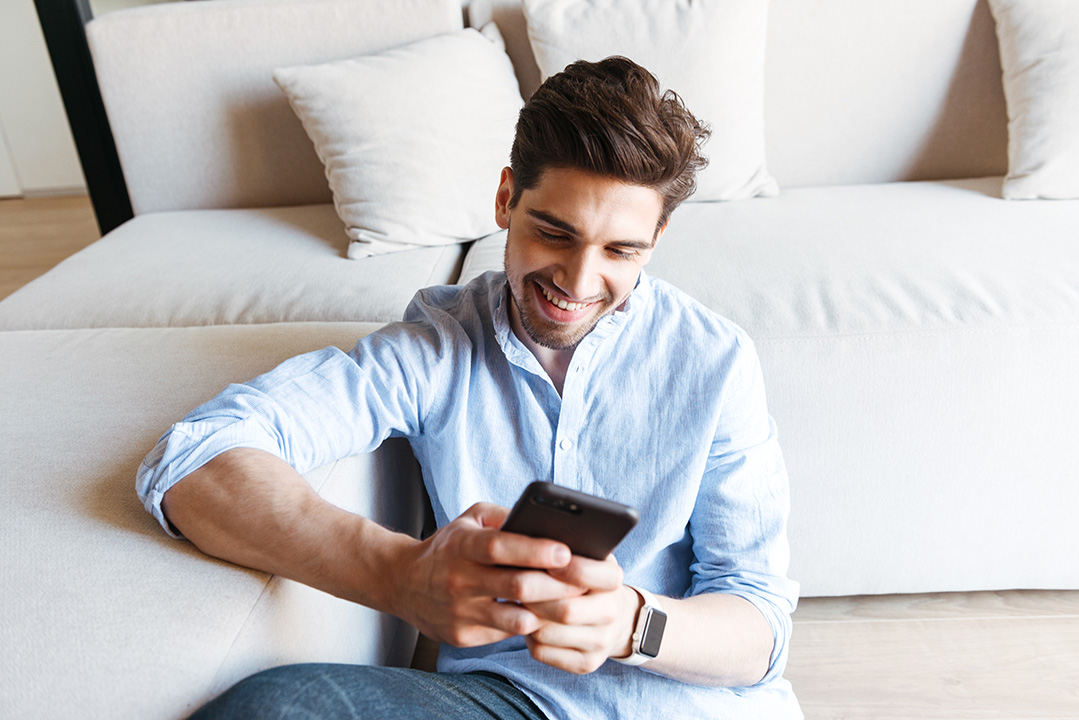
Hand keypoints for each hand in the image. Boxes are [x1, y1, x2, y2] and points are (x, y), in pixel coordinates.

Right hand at [389, 503, 585, 647]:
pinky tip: (544, 615)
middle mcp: (458, 580)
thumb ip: (503, 515)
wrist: (402, 582)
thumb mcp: (469, 519)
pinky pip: (507, 633)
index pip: (500, 547)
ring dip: (549, 611)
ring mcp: (460, 612)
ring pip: (518, 618)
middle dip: (557, 585)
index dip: (535, 550)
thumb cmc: (447, 547)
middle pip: (517, 586)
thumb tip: (542, 519)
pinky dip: (529, 625)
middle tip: (584, 582)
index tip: (565, 551)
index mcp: (461, 546)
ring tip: (571, 603)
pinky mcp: (462, 636)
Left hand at [522, 555, 641, 673]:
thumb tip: (530, 533)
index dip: (562, 568)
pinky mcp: (586, 664)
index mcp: (613, 579)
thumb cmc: (586, 577)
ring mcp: (601, 642)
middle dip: (533, 597)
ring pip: (546, 633)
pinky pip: (541, 652)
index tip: (542, 562)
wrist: (613, 616)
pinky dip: (528, 637)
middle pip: (564, 609)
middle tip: (511, 583)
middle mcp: (612, 613)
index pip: (587, 574)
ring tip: (517, 602)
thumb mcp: (585, 554)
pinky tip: (528, 622)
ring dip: (525, 617)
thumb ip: (564, 544)